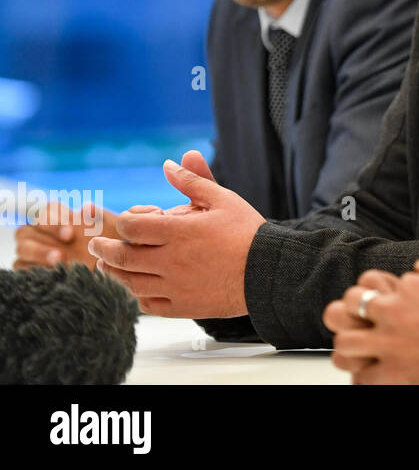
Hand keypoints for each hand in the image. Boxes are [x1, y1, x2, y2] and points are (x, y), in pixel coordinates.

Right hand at [15, 202, 119, 268]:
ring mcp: (33, 252)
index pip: (47, 210)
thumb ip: (103, 218)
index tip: (70, 233)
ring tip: (58, 261)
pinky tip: (49, 274)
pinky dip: (32, 270)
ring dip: (38, 253)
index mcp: (61, 219)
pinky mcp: (30, 270)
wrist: (114, 274)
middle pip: (29, 227)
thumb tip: (87, 207)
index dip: (55, 219)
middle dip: (46, 235)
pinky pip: (20, 268)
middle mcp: (42, 234)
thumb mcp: (113, 233)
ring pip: (23, 247)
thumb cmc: (111, 248)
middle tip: (64, 246)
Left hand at [87, 150, 265, 318]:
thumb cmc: (248, 233)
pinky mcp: (183, 307)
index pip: (132, 227)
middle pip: (122, 257)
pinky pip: (149, 305)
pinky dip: (138, 295)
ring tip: (108, 266)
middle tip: (97, 245)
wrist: (270, 271)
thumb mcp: (223, 199)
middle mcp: (172, 261)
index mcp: (179, 232)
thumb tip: (169, 163)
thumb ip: (193, 181)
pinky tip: (139, 287)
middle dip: (104, 249)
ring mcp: (175, 287)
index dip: (123, 223)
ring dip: (114, 273)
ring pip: (130, 283)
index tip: (123, 223)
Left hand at [325, 254, 418, 383]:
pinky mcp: (392, 375)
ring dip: (353, 341)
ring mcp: (390, 346)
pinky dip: (364, 373)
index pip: (374, 279)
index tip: (391, 299)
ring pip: (345, 340)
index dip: (381, 289)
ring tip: (366, 346)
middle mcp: (396, 313)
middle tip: (368, 319)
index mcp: (415, 288)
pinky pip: (359, 375)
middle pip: (350, 302)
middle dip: (355, 308)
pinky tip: (377, 369)